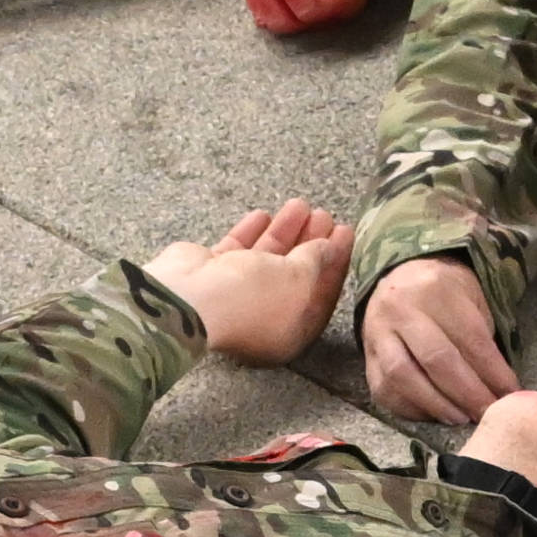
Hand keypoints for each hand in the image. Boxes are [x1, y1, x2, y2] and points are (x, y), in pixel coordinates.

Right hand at [145, 197, 352, 367]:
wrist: (190, 297)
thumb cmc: (252, 296)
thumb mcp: (298, 278)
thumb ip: (316, 260)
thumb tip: (326, 247)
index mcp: (290, 332)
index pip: (321, 292)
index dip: (336, 260)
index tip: (345, 231)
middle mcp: (264, 317)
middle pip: (294, 274)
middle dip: (310, 242)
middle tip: (324, 214)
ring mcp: (236, 295)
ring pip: (267, 258)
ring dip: (284, 231)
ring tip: (299, 204)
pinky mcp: (212, 275)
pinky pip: (238, 251)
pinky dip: (251, 233)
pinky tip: (263, 214)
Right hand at [355, 253, 513, 424]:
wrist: (399, 277)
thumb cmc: (445, 293)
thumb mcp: (471, 300)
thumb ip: (483, 339)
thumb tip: (502, 390)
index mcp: (436, 289)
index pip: (470, 339)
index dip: (493, 373)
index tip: (511, 396)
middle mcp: (401, 309)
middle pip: (436, 360)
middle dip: (467, 394)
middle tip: (487, 414)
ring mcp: (377, 333)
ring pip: (404, 377)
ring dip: (437, 405)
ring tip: (461, 418)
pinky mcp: (366, 356)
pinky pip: (384, 390)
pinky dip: (411, 409)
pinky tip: (434, 416)